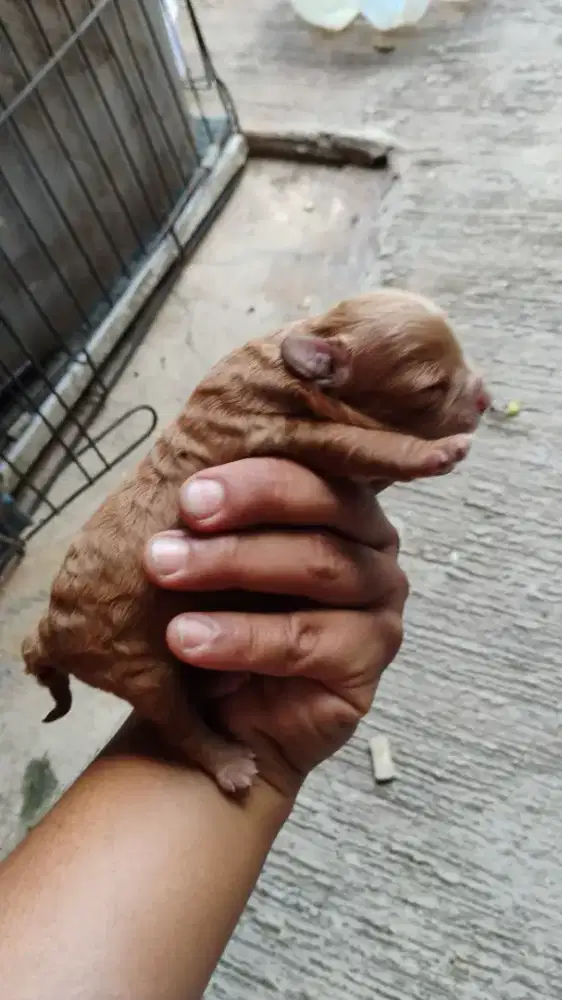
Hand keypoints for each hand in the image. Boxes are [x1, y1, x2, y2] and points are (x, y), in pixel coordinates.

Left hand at [144, 459, 407, 796]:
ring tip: (166, 574)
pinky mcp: (367, 663)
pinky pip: (307, 642)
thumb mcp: (214, 549)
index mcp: (342, 503)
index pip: (313, 468)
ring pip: (320, 566)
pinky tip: (190, 640)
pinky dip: (243, 638)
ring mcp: (380, 606)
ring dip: (235, 564)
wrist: (216, 709)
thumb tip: (186, 455)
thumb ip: (219, 505)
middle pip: (324, 508)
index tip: (188, 493)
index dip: (254, 477)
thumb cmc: (219, 611)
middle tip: (178, 523)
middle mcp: (373, 547)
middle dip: (245, 509)